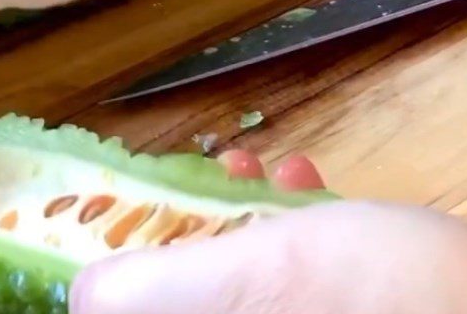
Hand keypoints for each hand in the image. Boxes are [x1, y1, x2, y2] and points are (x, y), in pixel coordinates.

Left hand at [70, 150, 466, 313]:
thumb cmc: (383, 297)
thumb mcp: (261, 281)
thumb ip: (160, 289)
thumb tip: (82, 294)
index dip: (129, 276)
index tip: (132, 215)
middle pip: (196, 296)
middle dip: (194, 228)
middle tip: (206, 176)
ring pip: (247, 280)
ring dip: (243, 214)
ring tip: (262, 167)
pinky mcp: (340, 310)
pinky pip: (295, 275)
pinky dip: (291, 225)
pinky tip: (307, 180)